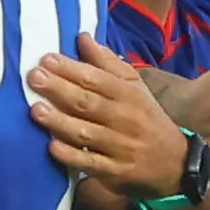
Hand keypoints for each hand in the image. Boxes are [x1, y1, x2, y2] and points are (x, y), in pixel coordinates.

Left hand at [24, 37, 190, 195]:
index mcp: (129, 94)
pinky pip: (90, 163)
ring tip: (36, 110)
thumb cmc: (146, 118)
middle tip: (35, 78)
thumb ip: (107, 64)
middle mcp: (125, 118)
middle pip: (88, 102)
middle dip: (59, 89)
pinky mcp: (115, 171)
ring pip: (86, 132)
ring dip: (60, 122)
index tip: (46, 60)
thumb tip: (83, 37)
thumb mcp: (134, 87)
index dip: (71, 68)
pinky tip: (52, 147)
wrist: (174, 162)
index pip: (97, 79)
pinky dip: (71, 155)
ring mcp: (120, 146)